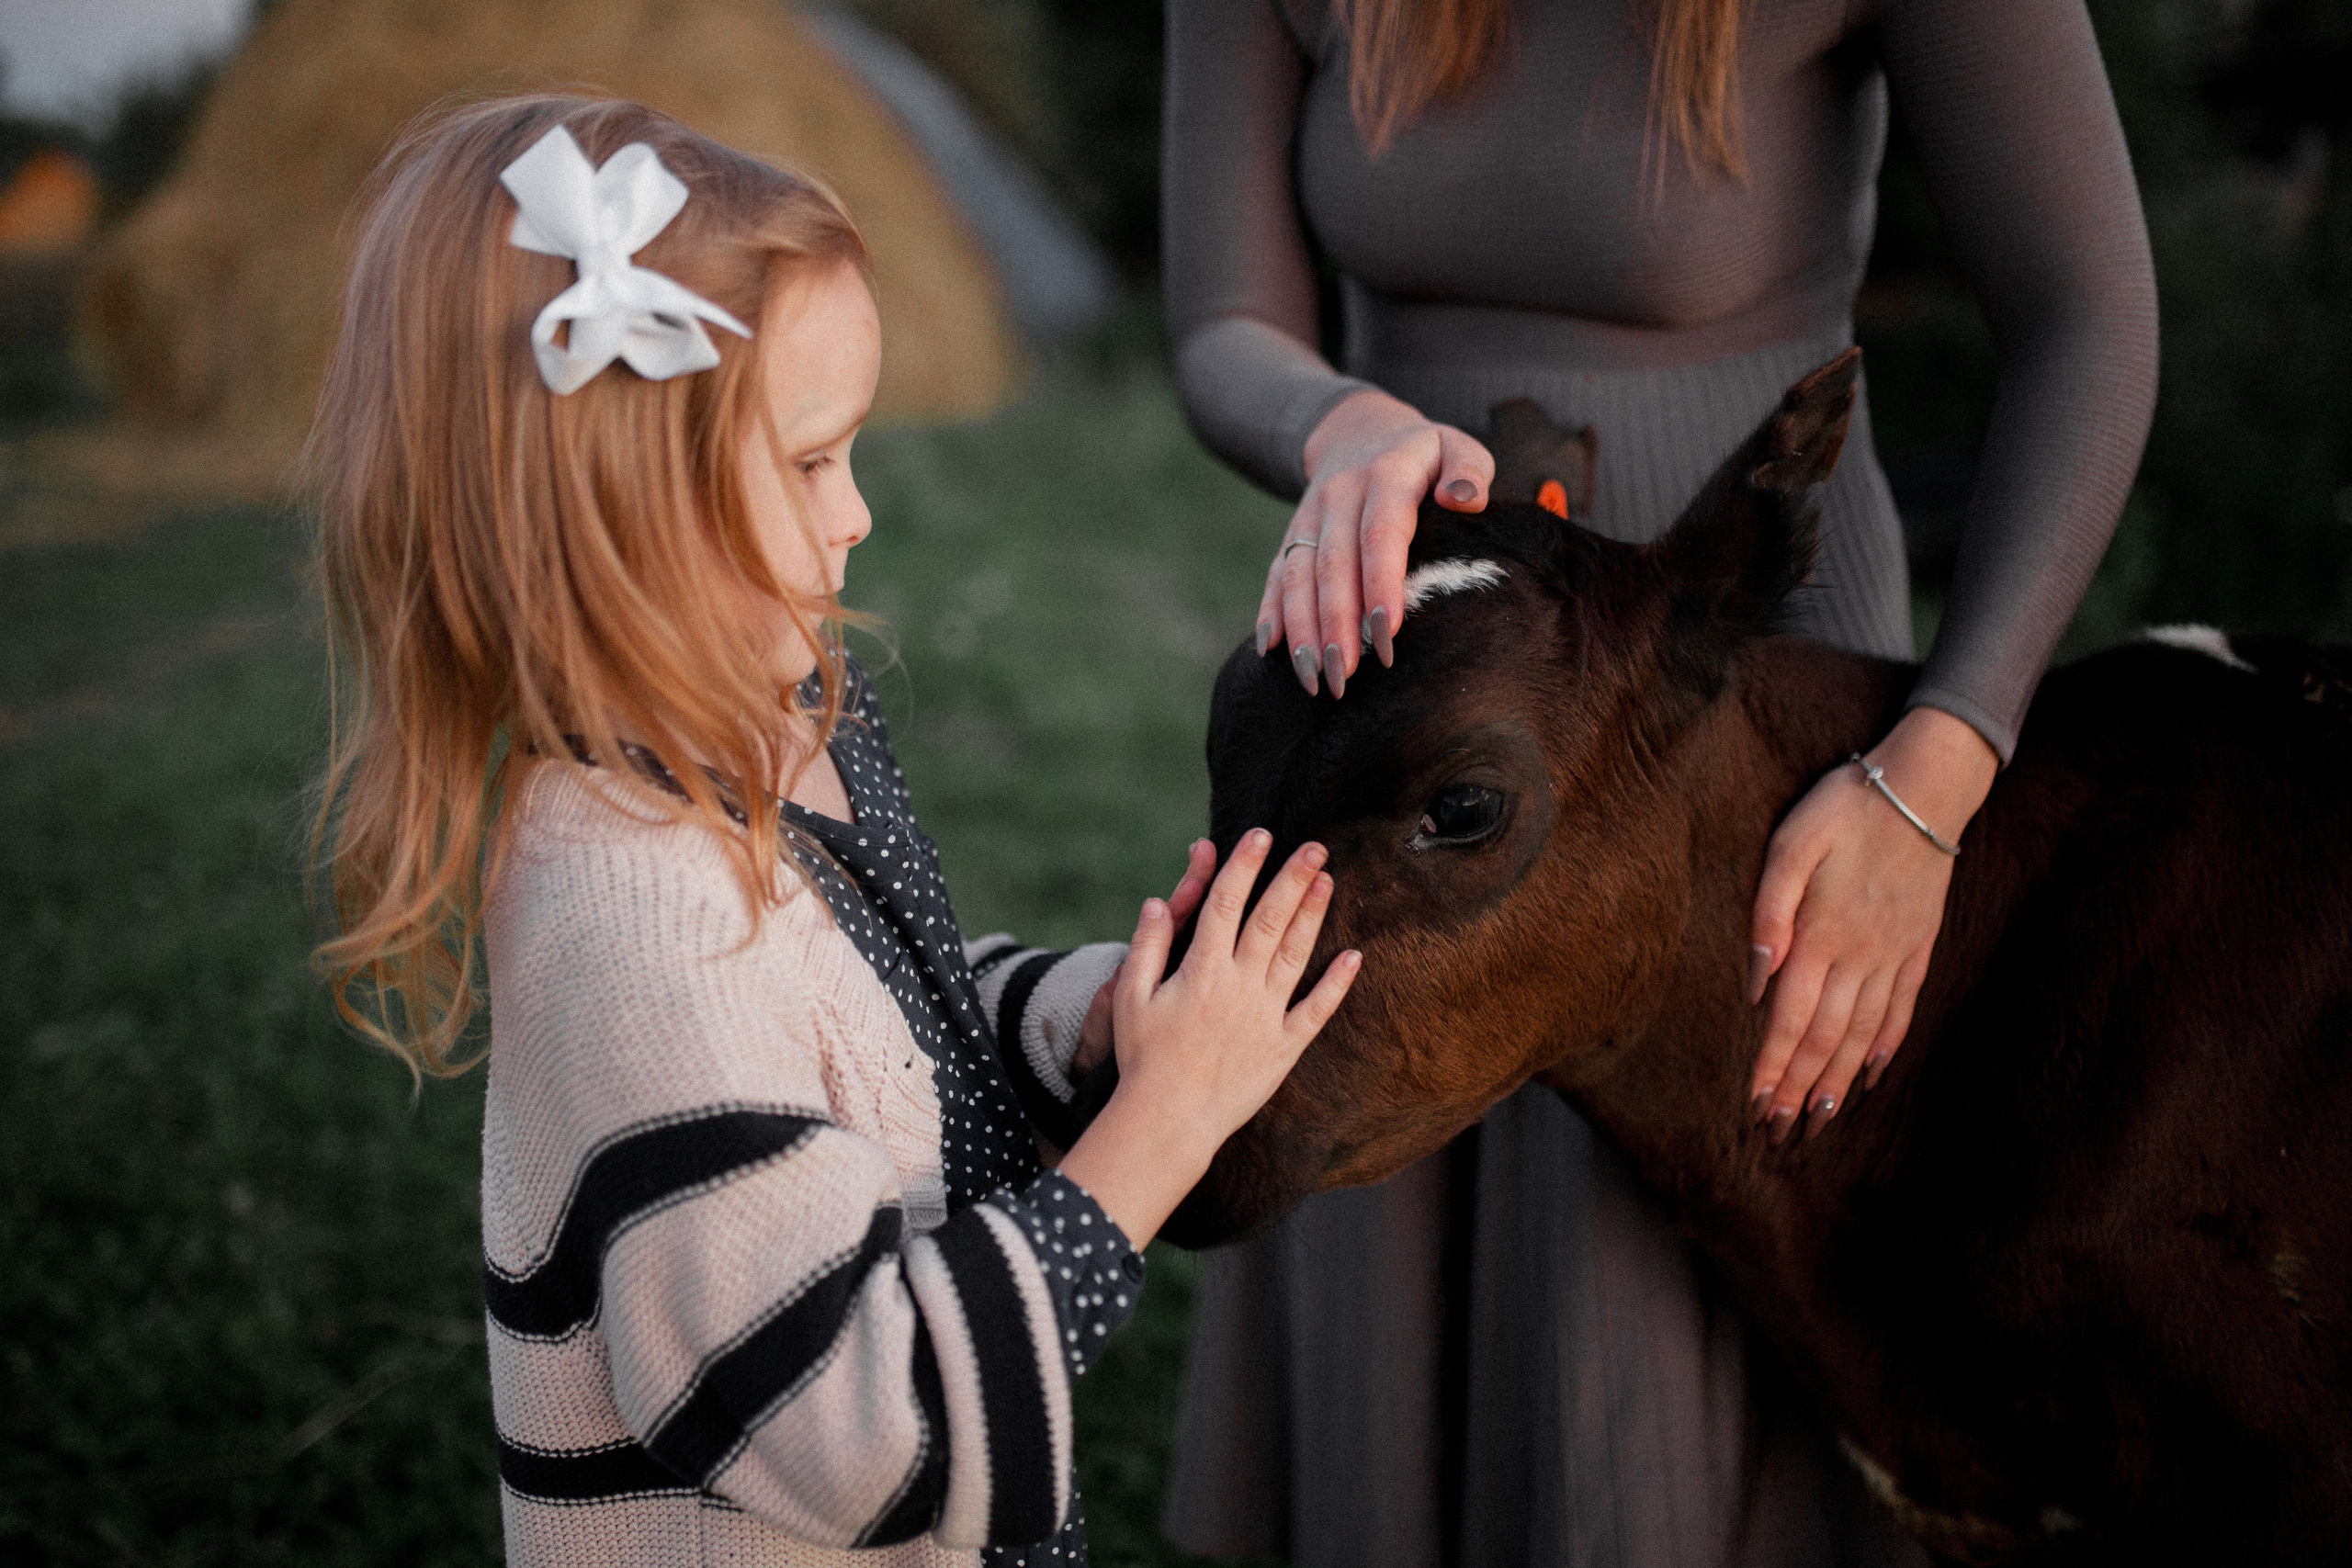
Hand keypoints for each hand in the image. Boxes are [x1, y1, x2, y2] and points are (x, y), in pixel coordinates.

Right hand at [1057, 830, 1360, 1248]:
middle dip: (1292, 878)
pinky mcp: (1282, 1048)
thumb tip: (1157, 900)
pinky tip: (1354, 957)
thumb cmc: (1143, 1059)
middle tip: (1316, 846)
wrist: (1168, 1120)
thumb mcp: (1129, 997)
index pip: (1225, 904)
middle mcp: (1238, 986)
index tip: (1259, 836)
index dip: (1243, 865)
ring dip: (1313, 915)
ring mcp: (1264, 1016)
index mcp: (1201, 970)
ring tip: (1329, 880)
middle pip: (1269, 919)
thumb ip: (1147, 946)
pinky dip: (1336, 985)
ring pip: (1295, 955)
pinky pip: (1316, 1011)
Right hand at [1265, 388, 1492, 697]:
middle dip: (1336, 625)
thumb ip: (1470, 469)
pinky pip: (1277, 574)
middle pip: (1333, 565)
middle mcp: (1340, 495)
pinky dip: (1270, 612)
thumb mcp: (1456, 446)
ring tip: (1313, 679)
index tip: (1388, 632)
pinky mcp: (1293, 535)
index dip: (1381, 584)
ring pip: (1299, 575)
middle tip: (1345, 676)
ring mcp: (1311, 517)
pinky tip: (1269, 651)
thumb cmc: (1425, 455)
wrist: (1359, 431)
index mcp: (1386, 475)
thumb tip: (1462, 500)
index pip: (1381, 534)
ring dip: (1302, 630)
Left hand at [1747, 707, 1996, 1143]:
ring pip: (1864, 1032)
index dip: (1773, 1064)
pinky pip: (1902, 1008)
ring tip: (1819, 1116)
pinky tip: (1872, 1073)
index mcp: (1823, 935)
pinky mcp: (1918, 946)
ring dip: (1838, 1078)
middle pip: (1826, 1037)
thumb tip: (1758, 979)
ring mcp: (1895, 954)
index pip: (1791, 1018)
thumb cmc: (1845, 808)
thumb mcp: (1791, 843)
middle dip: (1799, 1085)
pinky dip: (1886, 1045)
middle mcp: (1862, 955)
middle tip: (1778, 1128)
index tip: (1755, 1103)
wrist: (1924, 786)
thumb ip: (1769, 910)